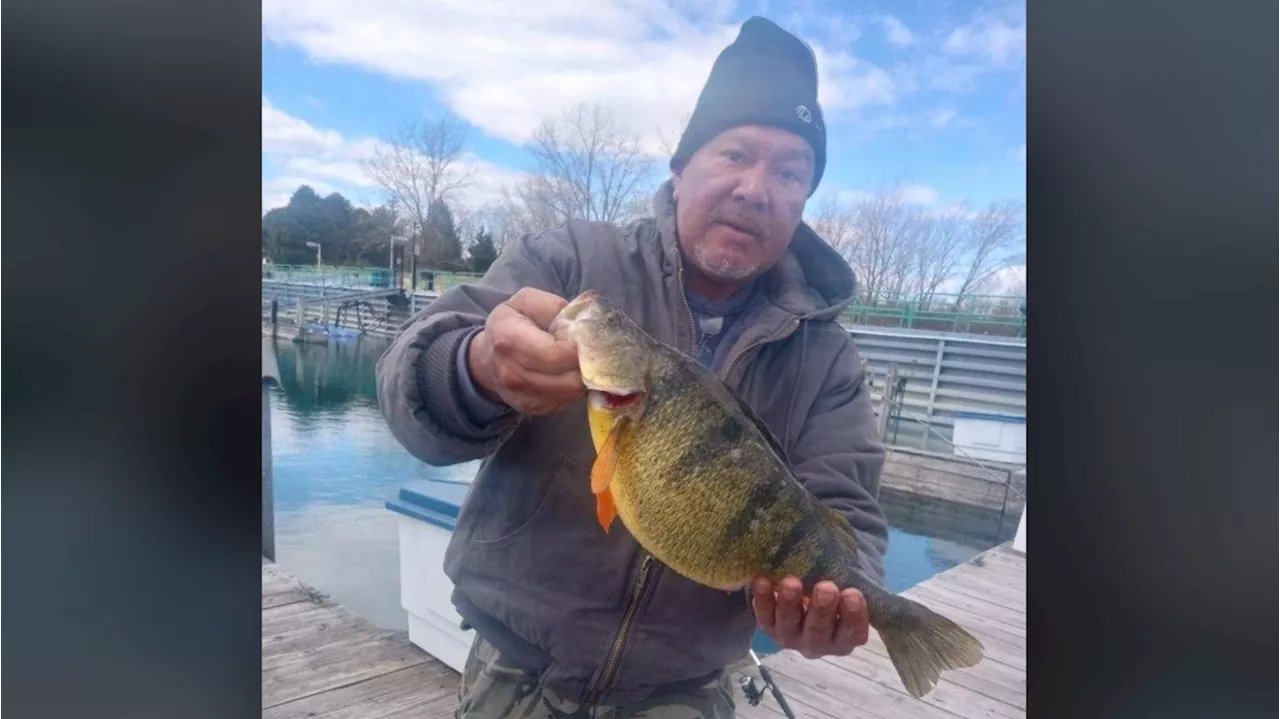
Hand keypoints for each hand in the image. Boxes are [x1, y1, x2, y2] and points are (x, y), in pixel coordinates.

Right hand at [468, 287, 584, 414]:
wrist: (486, 358)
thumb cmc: (511, 324)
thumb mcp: (526, 301)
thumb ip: (552, 306)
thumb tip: (578, 322)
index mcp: (510, 340)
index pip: (555, 354)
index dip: (577, 349)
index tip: (583, 339)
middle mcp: (512, 373)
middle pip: (567, 379)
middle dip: (585, 365)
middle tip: (586, 352)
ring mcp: (521, 394)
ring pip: (571, 394)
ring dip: (582, 378)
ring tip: (577, 361)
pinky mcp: (531, 408)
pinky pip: (565, 402)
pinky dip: (572, 389)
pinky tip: (566, 374)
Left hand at [752, 577, 868, 659]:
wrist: (803, 596)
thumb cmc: (832, 592)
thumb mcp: (844, 590)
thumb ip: (849, 584)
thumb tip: (849, 564)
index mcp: (844, 638)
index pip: (853, 633)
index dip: (854, 616)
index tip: (853, 593)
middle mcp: (818, 644)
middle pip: (820, 631)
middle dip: (822, 609)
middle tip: (826, 588)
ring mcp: (791, 638)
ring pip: (789, 625)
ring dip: (790, 604)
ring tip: (792, 583)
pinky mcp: (769, 629)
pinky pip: (764, 617)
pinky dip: (762, 600)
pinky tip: (762, 582)